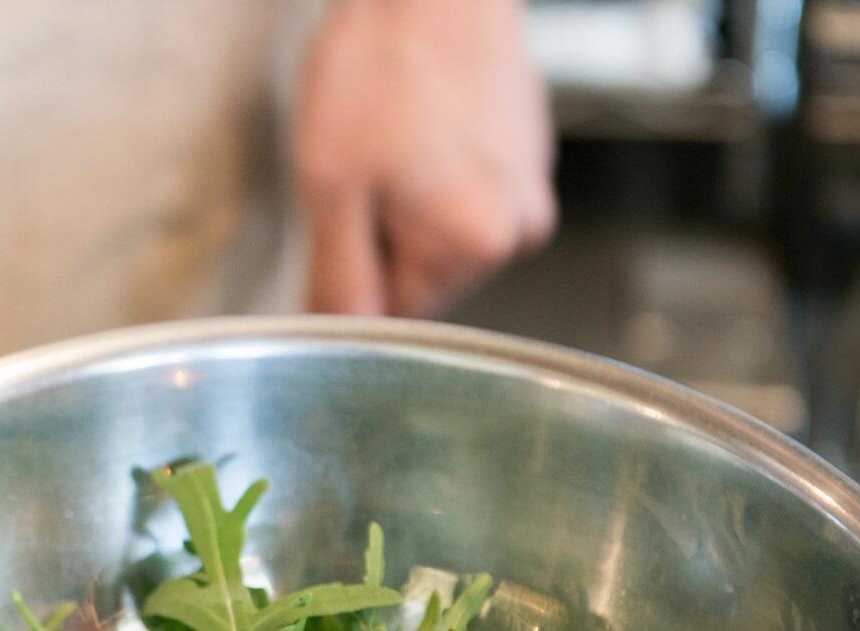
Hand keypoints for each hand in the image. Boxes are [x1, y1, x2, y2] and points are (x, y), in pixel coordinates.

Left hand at [298, 0, 555, 316]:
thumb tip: (336, 337)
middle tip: (360, 174)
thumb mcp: (331, 187)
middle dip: (380, 237)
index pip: (398, 314)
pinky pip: (462, 188)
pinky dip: (429, 170)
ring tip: (389, 140)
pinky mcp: (524, 150)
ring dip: (403, 202)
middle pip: (423, 274)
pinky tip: (413, 123)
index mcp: (477, 243)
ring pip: (440, 230)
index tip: (334, 233)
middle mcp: (518, 224)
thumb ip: (337, 278)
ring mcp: (528, 183)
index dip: (353, 281)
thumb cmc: (381, 65)